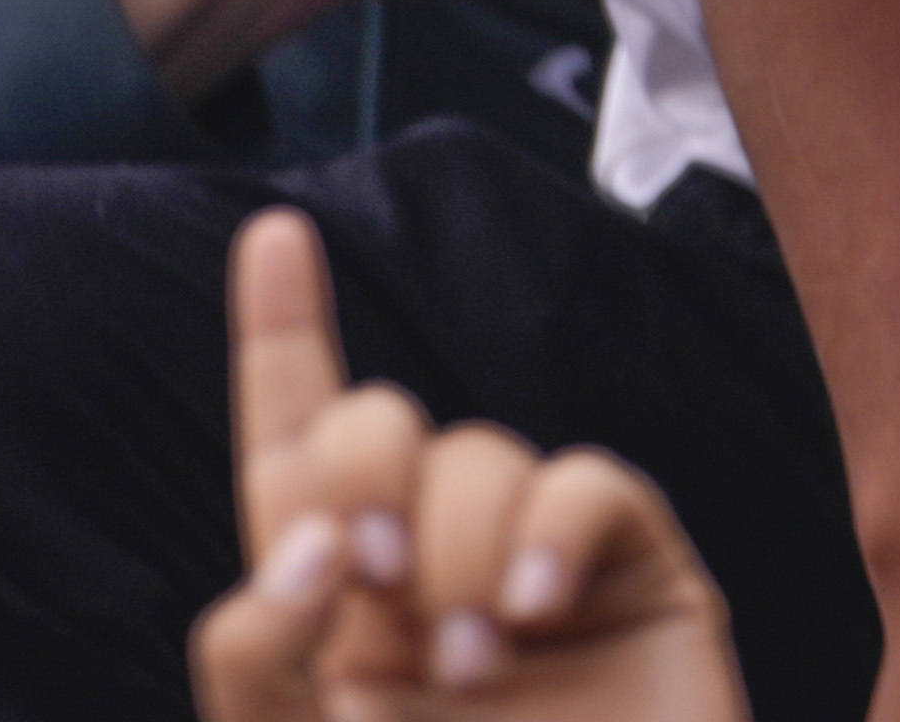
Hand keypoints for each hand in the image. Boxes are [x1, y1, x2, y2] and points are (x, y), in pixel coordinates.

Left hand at [193, 210, 743, 721]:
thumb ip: (258, 665)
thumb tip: (307, 550)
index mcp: (339, 629)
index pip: (295, 455)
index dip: (283, 340)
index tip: (271, 235)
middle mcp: (431, 584)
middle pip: (377, 426)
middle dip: (361, 463)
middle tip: (369, 581)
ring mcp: (541, 581)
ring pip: (478, 451)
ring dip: (456, 541)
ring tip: (475, 662)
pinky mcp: (641, 584)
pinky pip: (586, 483)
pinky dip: (549, 528)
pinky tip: (536, 612)